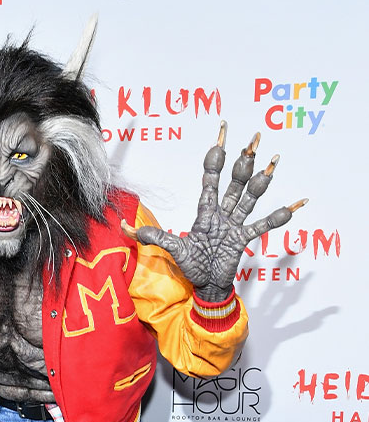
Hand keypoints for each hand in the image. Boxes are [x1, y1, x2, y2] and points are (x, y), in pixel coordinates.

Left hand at [122, 123, 306, 302]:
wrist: (205, 286)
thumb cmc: (191, 266)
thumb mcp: (173, 249)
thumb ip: (153, 237)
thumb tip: (126, 228)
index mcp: (205, 212)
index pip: (211, 179)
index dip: (216, 158)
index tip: (222, 136)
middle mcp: (222, 214)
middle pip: (235, 182)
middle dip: (244, 161)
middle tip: (255, 138)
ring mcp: (234, 225)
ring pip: (249, 198)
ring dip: (260, 181)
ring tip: (273, 161)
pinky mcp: (243, 240)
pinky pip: (262, 226)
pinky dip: (277, 217)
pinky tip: (294, 205)